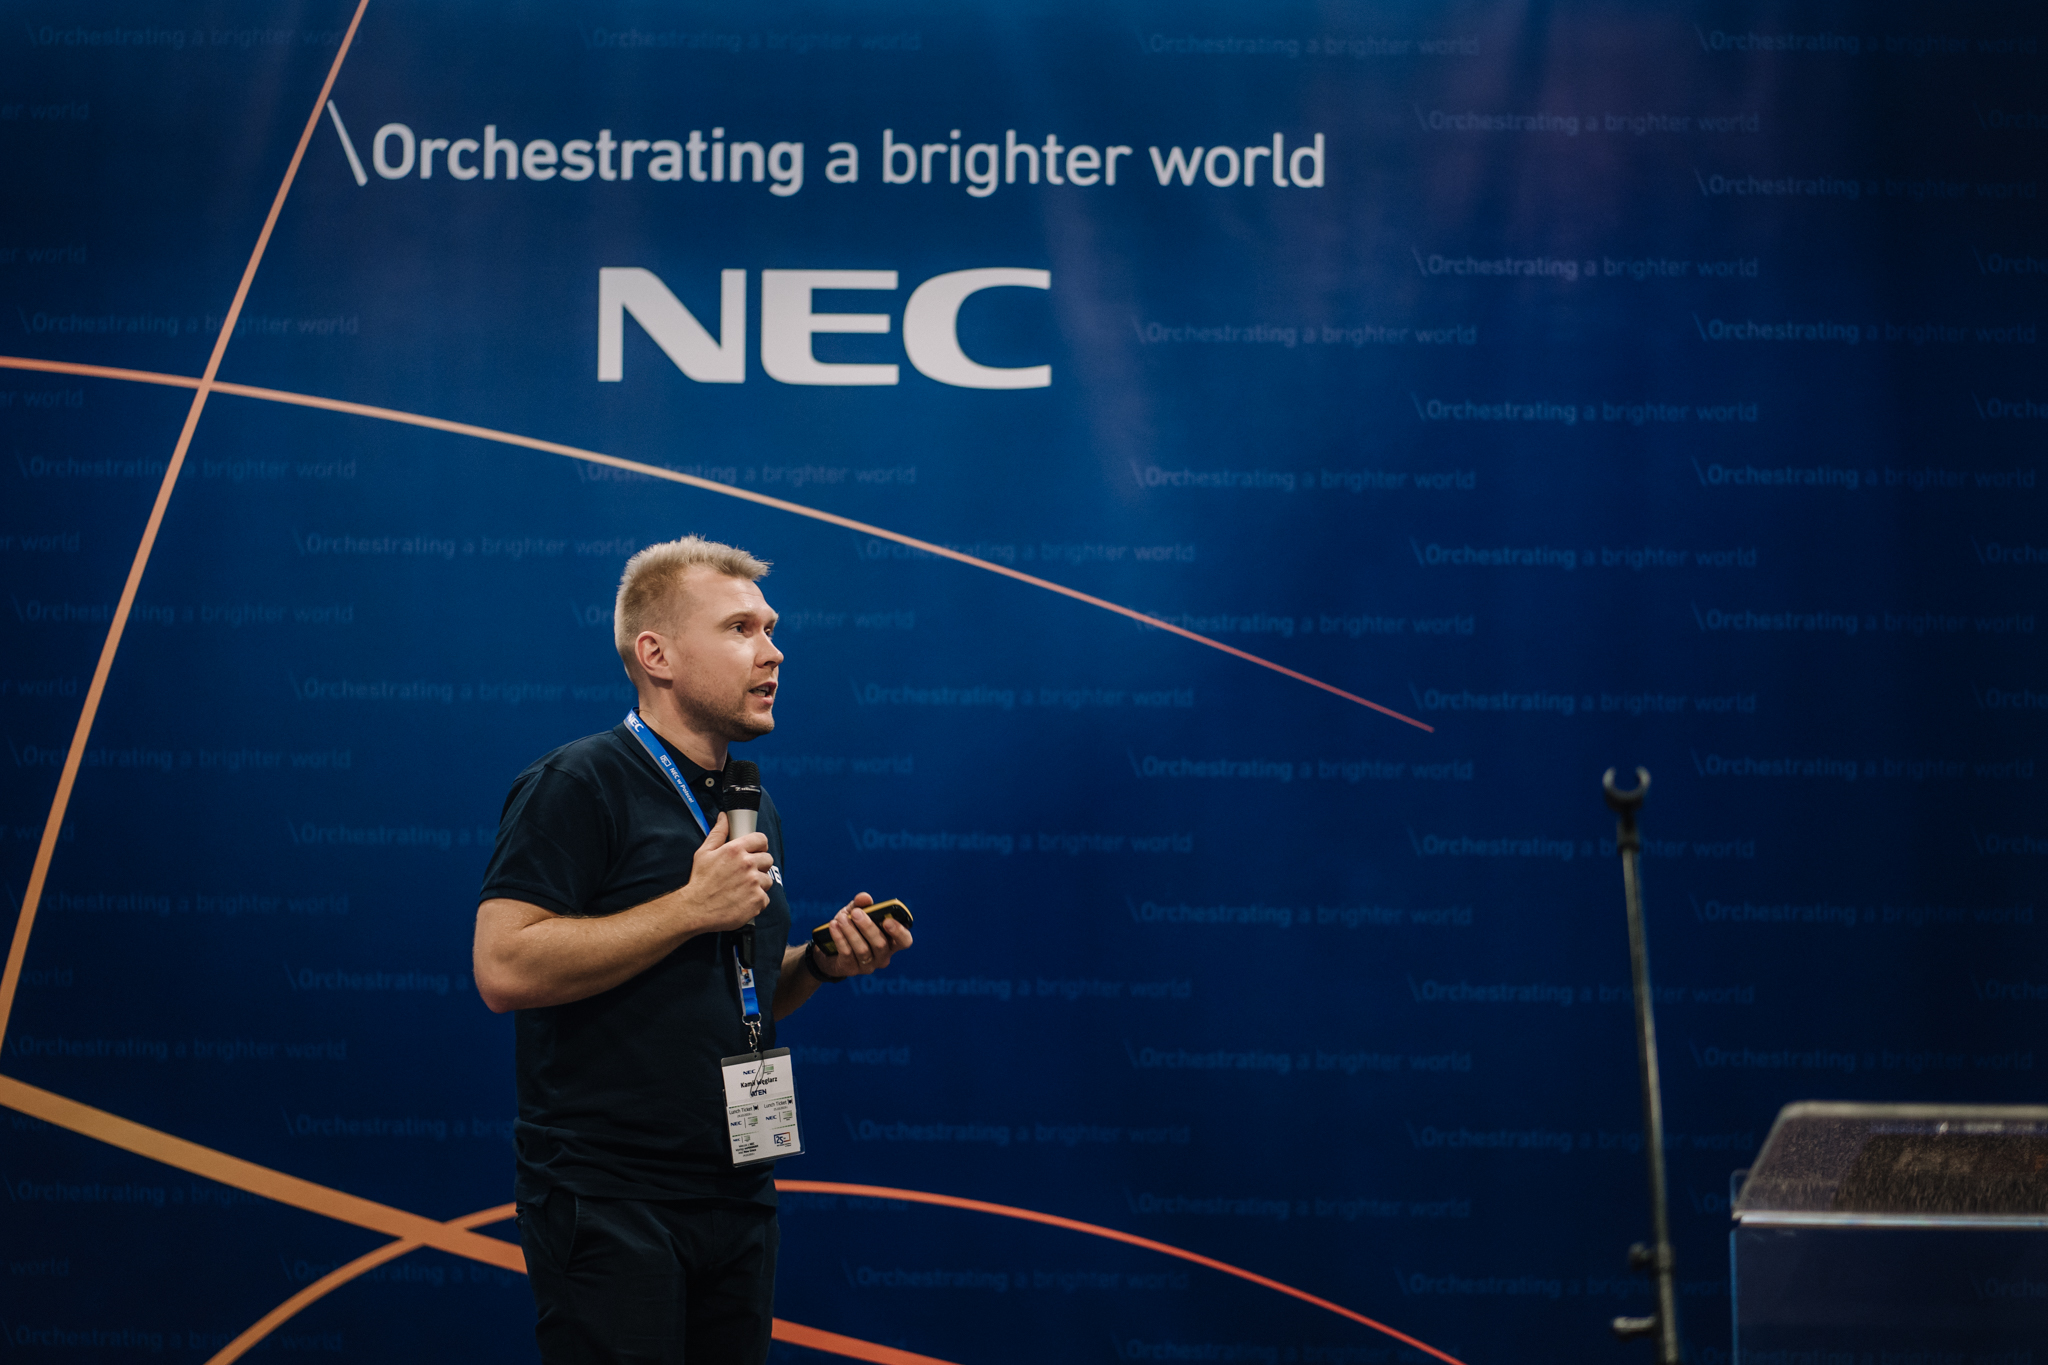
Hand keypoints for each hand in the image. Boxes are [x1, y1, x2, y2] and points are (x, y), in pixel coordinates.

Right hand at [682, 811, 773, 933]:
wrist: (695, 909)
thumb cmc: (699, 881)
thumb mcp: (704, 853)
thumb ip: (718, 833)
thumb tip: (724, 817)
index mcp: (735, 850)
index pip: (761, 840)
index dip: (759, 846)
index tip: (754, 852)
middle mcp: (747, 864)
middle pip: (768, 860)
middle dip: (759, 866)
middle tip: (745, 874)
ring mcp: (754, 883)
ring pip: (767, 880)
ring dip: (758, 885)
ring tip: (741, 890)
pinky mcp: (757, 900)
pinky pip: (765, 898)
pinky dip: (756, 901)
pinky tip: (742, 901)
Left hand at [816, 892, 911, 976]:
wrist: (828, 948)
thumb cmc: (850, 927)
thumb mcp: (854, 913)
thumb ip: (861, 904)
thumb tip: (864, 898)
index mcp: (891, 941)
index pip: (904, 941)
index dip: (899, 932)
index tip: (887, 920)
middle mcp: (883, 956)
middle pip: (881, 945)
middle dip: (868, 927)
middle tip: (856, 913)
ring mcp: (868, 965)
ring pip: (863, 950)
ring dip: (850, 932)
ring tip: (840, 918)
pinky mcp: (851, 969)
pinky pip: (847, 953)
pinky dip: (840, 938)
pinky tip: (834, 926)